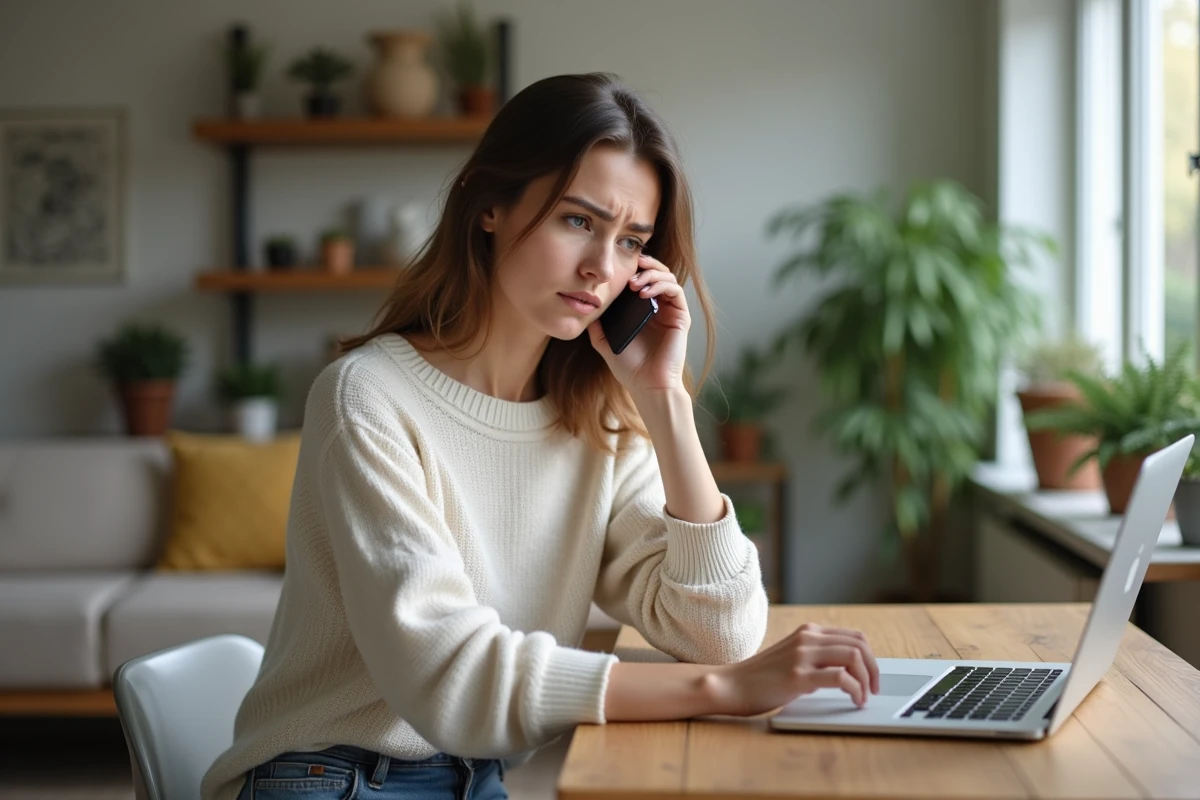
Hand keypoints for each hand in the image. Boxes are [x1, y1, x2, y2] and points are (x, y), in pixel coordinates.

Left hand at [586, 253, 689, 396]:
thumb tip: (586, 308)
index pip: (642, 279)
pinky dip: (660, 285)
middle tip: (630, 265)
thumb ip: (597, 326)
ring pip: (668, 277)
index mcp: (643, 311)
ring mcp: (671, 312)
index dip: (634, 268)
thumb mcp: (606, 342)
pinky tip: (643, 292)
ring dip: (651, 273)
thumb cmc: (630, 368)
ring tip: (634, 282)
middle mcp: (659, 308)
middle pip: (658, 273)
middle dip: (645, 264)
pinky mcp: (681, 318)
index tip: (618, 265)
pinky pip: (675, 291)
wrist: (648, 387)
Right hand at [710, 623, 880, 715]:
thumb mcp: (792, 656)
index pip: (854, 636)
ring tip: (863, 697)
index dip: (870, 658)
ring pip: (853, 657)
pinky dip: (855, 690)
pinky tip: (853, 701)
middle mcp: (807, 638)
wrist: (732, 685)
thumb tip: (848, 670)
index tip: (872, 677)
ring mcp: (802, 656)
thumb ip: (816, 656)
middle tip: (873, 689)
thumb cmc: (761, 677)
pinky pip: (840, 678)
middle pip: (859, 645)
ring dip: (866, 680)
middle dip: (874, 669)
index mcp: (808, 632)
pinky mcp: (798, 676)